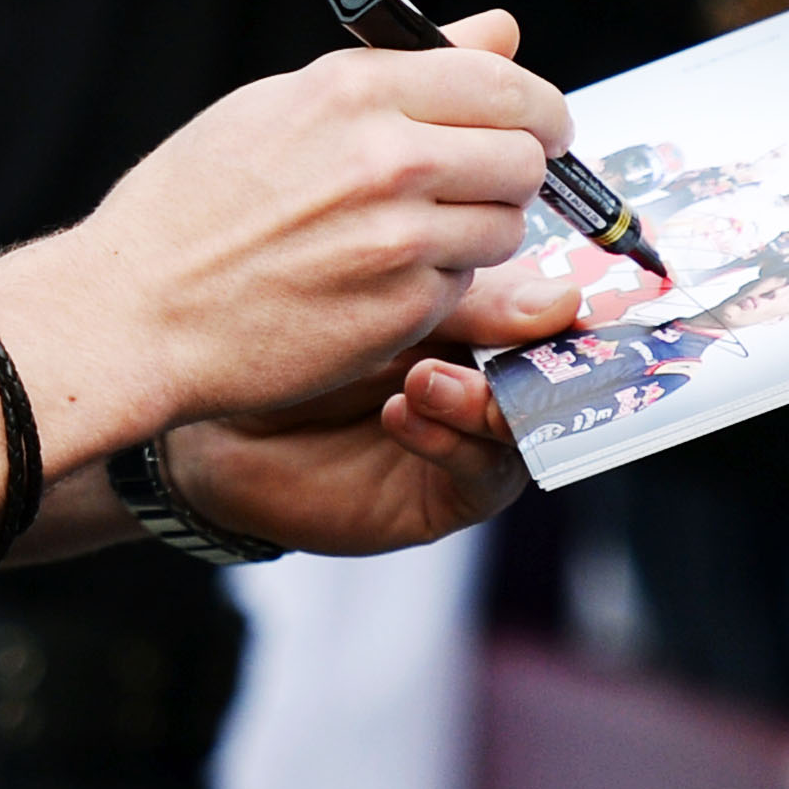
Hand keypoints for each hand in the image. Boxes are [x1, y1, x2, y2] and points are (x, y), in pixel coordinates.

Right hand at [0, 17, 567, 462]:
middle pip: (525, 155)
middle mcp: (389, 159)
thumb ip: (406, 66)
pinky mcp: (402, 311)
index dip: (536, 105)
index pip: (504, 81)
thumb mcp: (284, 103)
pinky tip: (382, 277)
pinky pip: (465, 285)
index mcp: (356, 92)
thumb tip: (501, 28)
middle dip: (516, 169)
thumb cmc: (195, 204)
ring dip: (481, 229)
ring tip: (416, 232)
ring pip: (507, 226)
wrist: (136, 310)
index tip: (537, 122)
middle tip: (484, 182)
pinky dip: (441, 282)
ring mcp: (400, 240)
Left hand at [163, 267, 580, 556]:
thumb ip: (472, 300)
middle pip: (558, 373)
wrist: (214, 413)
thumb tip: (565, 299)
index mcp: (485, 315)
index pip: (554, 309)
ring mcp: (472, 437)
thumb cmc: (291, 336)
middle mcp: (490, 376)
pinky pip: (481, 475)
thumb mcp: (380, 295)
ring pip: (527, 429)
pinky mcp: (446, 493)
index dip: (573, 304)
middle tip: (521, 337)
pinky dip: (450, 442)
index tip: (572, 294)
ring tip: (425, 378)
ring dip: (488, 402)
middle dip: (545, 357)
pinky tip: (402, 413)